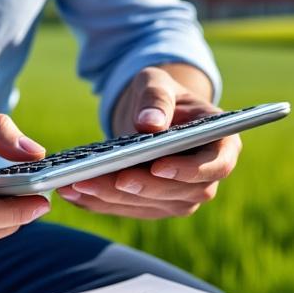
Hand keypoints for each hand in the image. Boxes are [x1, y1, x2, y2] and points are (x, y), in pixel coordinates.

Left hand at [57, 66, 240, 218]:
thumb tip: (149, 123)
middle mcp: (206, 177)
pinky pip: (129, 210)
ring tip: (76, 184)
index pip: (218, 164)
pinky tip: (71, 192)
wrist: (150, 115)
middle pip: (181, 193)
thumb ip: (156, 98)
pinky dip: (100, 203)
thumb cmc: (160, 95)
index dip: (191, 170)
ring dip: (113, 199)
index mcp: (221, 143)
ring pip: (152, 206)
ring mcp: (182, 196)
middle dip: (140, 187)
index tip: (158, 166)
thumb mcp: (157, 83)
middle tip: (105, 178)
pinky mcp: (155, 206)